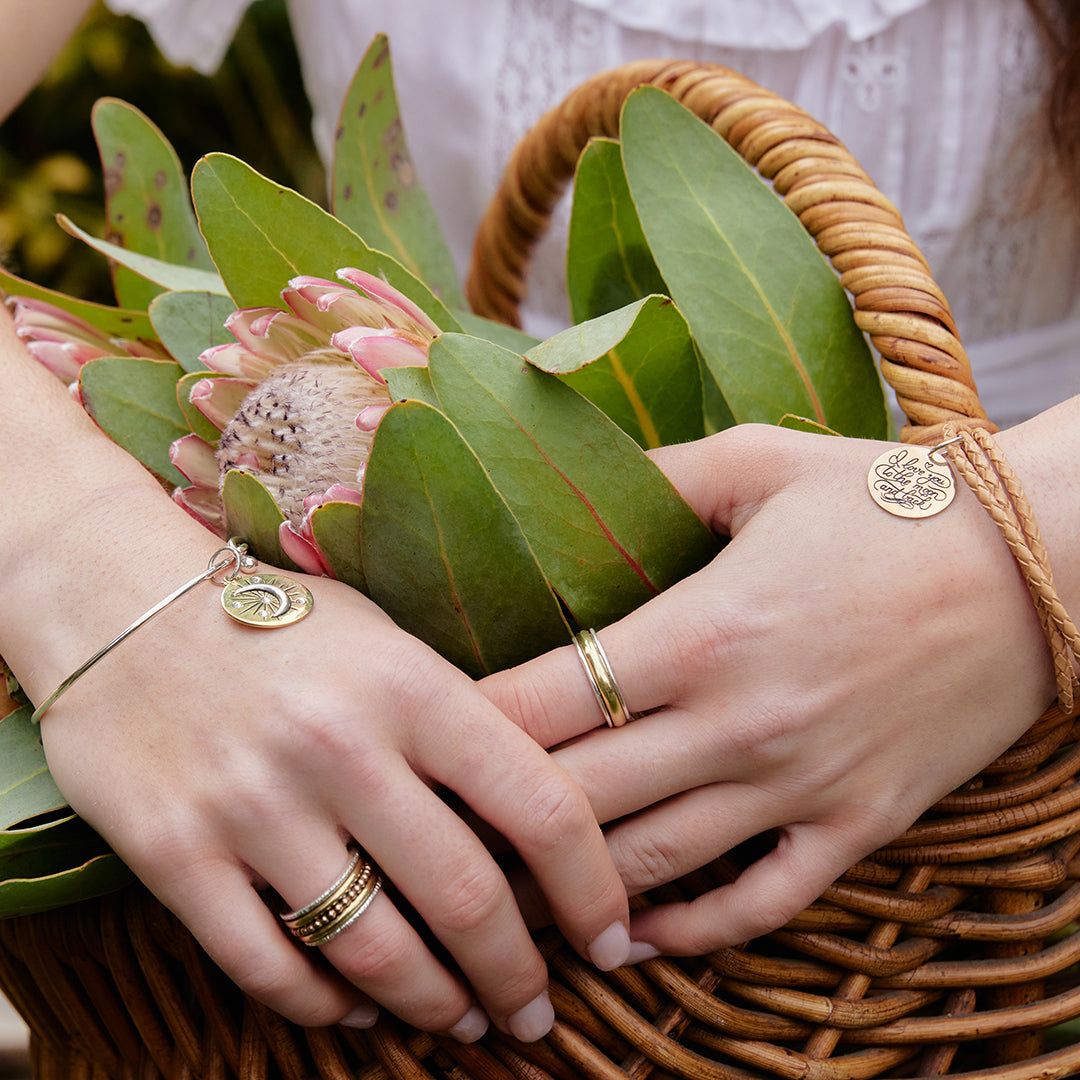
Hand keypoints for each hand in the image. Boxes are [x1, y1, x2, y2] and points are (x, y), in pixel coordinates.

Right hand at [24, 549, 631, 1040]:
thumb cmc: (283, 624)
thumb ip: (457, 725)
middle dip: (516, 974)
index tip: (610, 938)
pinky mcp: (175, 853)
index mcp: (411, 685)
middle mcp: (340, 747)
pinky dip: (325, 1006)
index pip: (540, 804)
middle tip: (537, 1009)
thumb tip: (532, 827)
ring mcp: (253, 805)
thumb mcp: (388, 644)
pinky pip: (268, 965)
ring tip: (463, 1021)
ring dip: (434, 1005)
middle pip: (465, 898)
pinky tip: (357, 1009)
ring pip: (372, 951)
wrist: (126, 606)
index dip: (593, 888)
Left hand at [483, 417, 1067, 957]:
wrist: (1032, 567)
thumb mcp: (762, 462)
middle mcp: (740, 724)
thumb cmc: (889, 506)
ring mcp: (800, 787)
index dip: (468, 727)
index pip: (545, 702)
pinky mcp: (858, 825)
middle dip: (499, 822)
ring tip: (515, 896)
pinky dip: (693, 929)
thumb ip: (658, 477)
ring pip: (654, 867)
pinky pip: (760, 903)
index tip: (423, 737)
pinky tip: (640, 932)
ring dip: (575, 891)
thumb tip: (577, 485)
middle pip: (579, 799)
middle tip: (444, 830)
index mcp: (702, 631)